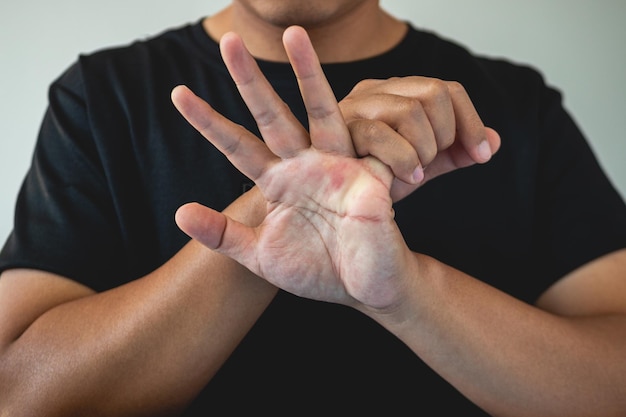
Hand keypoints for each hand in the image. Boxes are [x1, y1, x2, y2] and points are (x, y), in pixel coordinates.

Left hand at [171, 26, 414, 308]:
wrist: (365, 286)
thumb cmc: (318, 270)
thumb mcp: (259, 255)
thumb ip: (223, 234)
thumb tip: (180, 212)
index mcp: (277, 182)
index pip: (237, 144)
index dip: (208, 121)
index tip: (178, 93)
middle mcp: (304, 164)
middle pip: (273, 114)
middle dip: (250, 79)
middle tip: (228, 41)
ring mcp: (337, 164)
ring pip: (320, 109)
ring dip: (309, 72)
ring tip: (295, 33)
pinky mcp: (370, 174)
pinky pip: (371, 140)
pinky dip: (367, 123)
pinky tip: (359, 94)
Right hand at [340, 77, 500, 200]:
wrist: (339, 202)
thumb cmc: (376, 177)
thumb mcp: (424, 164)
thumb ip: (456, 152)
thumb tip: (495, 141)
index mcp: (401, 94)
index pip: (449, 90)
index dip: (472, 122)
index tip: (482, 155)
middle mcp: (379, 90)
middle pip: (434, 93)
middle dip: (445, 135)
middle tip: (432, 162)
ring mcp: (357, 105)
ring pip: (410, 110)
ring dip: (423, 149)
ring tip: (415, 171)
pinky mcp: (338, 127)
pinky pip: (382, 134)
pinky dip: (403, 159)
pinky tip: (406, 177)